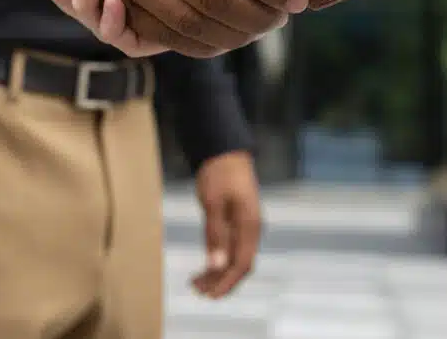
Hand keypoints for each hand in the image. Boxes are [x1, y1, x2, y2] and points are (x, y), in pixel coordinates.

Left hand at [192, 151, 260, 297]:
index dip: (227, 282)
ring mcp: (245, 227)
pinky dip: (217, 260)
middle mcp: (251, 230)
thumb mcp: (213, 203)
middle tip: (198, 291)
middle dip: (221, 281)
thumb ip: (215, 234)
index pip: (242, 264)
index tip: (211, 295)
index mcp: (249, 226)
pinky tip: (204, 267)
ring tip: (196, 283)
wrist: (226, 152)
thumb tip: (216, 265)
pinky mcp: (236, 224)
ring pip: (234, 258)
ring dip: (217, 273)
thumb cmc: (220, 174)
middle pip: (239, 265)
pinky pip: (230, 248)